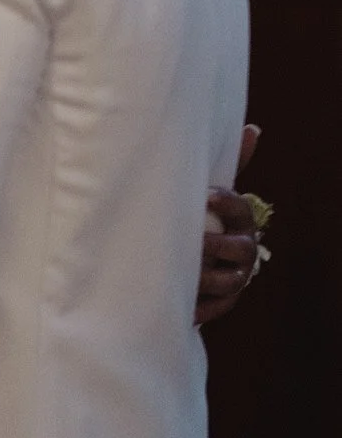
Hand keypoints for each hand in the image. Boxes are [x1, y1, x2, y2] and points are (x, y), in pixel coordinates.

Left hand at [196, 124, 263, 327]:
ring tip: (185, 272)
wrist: (203, 255)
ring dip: (206, 277)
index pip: (241, 208)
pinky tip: (185, 307)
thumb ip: (228, 165)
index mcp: (240, 220)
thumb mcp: (211, 191)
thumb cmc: (203, 214)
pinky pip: (216, 308)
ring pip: (228, 280)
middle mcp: (244, 249)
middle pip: (238, 249)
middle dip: (217, 245)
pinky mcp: (224, 300)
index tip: (205, 196)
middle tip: (196, 241)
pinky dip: (201, 309)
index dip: (226, 202)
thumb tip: (252, 129)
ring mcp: (236, 276)